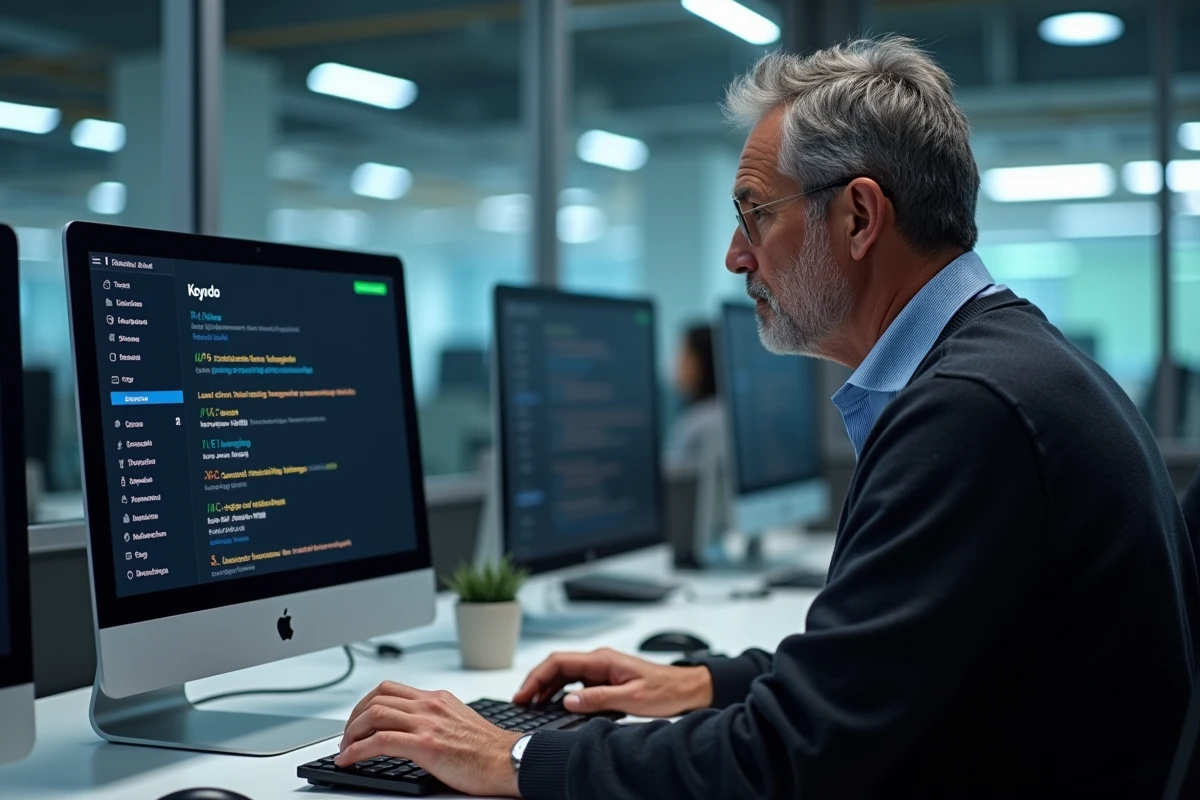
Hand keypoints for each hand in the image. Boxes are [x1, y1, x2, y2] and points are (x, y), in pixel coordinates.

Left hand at [337, 681, 522, 796]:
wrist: (509, 760)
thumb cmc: (489, 750)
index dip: (366, 704)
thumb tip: (414, 731)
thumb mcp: (460, 721)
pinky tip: (349, 760)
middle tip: (347, 736)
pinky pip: (380, 741)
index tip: (358, 720)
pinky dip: (357, 750)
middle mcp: (430, 705)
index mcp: (437, 699)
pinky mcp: (425, 745)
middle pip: (377, 697)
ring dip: (351, 732)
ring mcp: (427, 722)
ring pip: (374, 714)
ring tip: (345, 749)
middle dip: (353, 717)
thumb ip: (437, 719)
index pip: (391, 689)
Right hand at [513, 647, 712, 717]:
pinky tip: (554, 703)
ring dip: (546, 687)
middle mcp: (600, 660)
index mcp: (603, 659)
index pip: (559, 662)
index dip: (537, 677)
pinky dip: (560, 691)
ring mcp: (602, 669)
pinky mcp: (606, 679)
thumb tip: (568, 701)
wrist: (688, 689)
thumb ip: (599, 698)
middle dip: (535, 682)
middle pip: (557, 666)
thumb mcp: (632, 698)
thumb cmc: (666, 691)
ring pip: (565, 674)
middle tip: (520, 702)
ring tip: (531, 704)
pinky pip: (576, 682)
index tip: (523, 694)